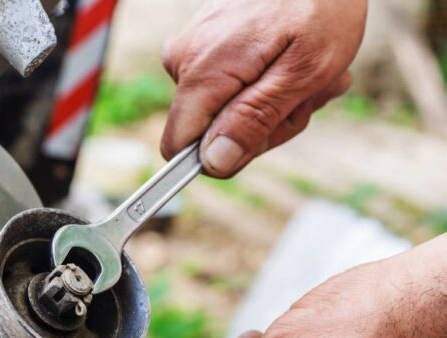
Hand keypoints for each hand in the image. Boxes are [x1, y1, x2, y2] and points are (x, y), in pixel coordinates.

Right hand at [161, 0, 366, 177]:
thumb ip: (254, 120)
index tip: (265, 133)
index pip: (178, 147)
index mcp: (202, 73)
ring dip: (270, 104)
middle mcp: (184, 61)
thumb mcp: (302, 73)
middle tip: (303, 96)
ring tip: (304, 72)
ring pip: (223, 111)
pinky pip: (227, 86)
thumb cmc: (320, 7)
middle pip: (208, 132)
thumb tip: (214, 162)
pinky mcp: (204, 43)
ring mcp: (191, 49)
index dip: (221, 155)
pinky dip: (264, 82)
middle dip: (262, 125)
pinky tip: (290, 60)